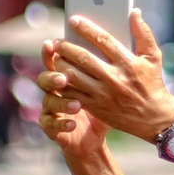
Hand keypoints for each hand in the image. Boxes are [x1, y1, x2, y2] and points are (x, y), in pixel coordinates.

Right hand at [35, 46, 109, 163]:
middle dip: (52, 77)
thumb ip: (113, 64)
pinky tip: (73, 124)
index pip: (54, 60)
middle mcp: (54, 90)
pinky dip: (60, 124)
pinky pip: (50, 124)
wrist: (95, 137)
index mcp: (65, 75)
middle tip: (63, 79)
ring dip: (60, 102)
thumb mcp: (110, 86)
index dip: (49, 53)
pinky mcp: (52, 127)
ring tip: (76, 105)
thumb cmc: (103, 107)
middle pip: (45, 78)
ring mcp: (51, 109)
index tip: (51, 44)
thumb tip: (128, 37)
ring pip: (47, 101)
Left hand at [46, 10, 173, 141]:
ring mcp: (103, 94)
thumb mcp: (153, 58)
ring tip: (56, 57)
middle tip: (58, 41)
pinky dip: (63, 84)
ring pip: (74, 76)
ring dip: (61, 65)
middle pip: (83, 58)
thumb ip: (144, 34)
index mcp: (127, 63)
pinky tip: (59, 76)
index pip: (103, 40)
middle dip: (66, 47)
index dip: (86, 29)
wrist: (154, 118)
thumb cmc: (152, 84)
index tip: (73, 20)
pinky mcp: (97, 107)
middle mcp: (114, 78)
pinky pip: (74, 94)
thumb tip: (135, 13)